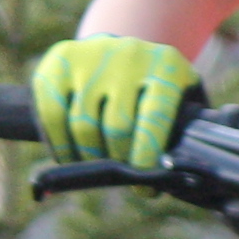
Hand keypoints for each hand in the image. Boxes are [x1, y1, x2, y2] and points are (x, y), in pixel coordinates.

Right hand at [31, 35, 201, 167]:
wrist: (120, 51)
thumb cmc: (154, 92)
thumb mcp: (181, 101)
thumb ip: (186, 132)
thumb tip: (181, 178)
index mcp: (166, 67)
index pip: (154, 120)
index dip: (145, 160)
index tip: (143, 187)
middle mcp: (129, 55)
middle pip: (116, 127)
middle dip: (117, 162)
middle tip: (120, 176)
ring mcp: (91, 55)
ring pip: (83, 125)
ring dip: (87, 159)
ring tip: (96, 168)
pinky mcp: (59, 61)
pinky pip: (52, 116)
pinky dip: (60, 146)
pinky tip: (70, 157)